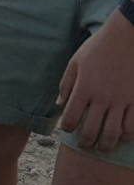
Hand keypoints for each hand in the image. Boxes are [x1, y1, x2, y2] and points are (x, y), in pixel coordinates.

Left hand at [57, 9, 133, 151]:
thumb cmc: (99, 47)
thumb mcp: (76, 61)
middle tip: (84, 145)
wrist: (127, 37)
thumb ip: (66, 84)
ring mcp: (121, 101)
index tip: (67, 130)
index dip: (67, 128)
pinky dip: (127, 136)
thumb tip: (59, 104)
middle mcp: (102, 97)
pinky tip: (122, 137)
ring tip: (103, 147)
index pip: (70, 118)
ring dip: (107, 145)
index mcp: (84, 88)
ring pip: (113, 134)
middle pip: (92, 131)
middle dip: (86, 143)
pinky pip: (132, 126)